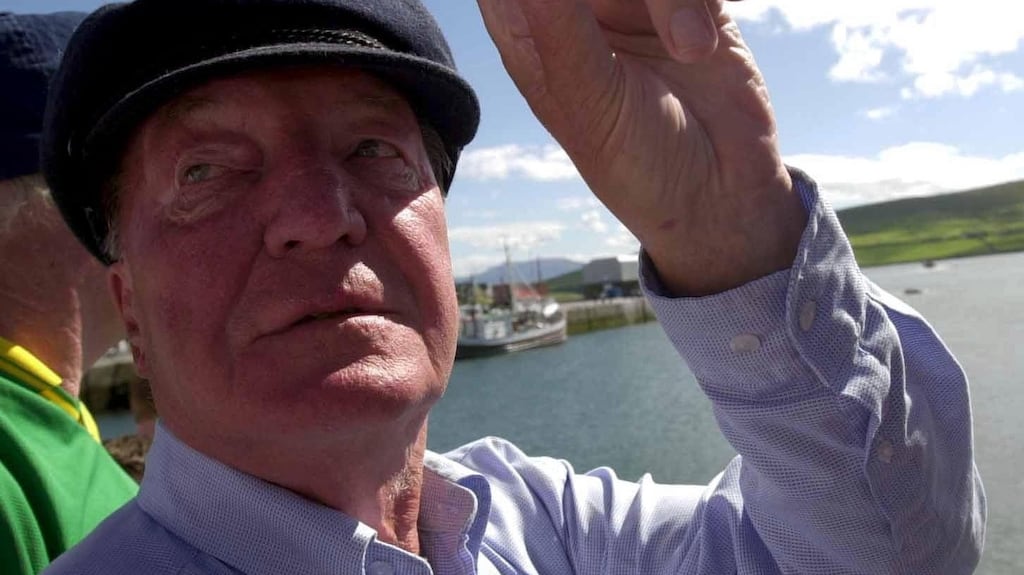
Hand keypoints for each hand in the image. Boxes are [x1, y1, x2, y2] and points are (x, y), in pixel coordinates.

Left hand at [477, 0, 806, 294]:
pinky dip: (695, 2)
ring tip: (689, 51)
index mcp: (529, 32)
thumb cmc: (639, 166)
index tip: (573, 20)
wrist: (720, 195)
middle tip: (614, 11)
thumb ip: (560, 31)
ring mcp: (633, 0)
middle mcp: (576, 8)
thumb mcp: (593, 105)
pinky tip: (700, 50)